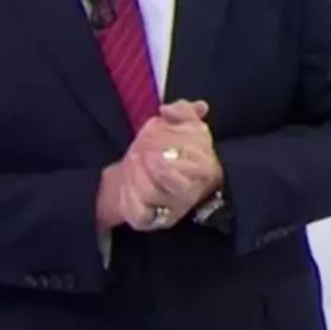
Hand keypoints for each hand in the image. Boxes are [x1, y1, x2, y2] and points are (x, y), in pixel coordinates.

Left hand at [95, 100, 211, 232]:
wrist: (140, 167)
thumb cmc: (166, 144)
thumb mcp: (180, 123)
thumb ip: (183, 110)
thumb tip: (168, 109)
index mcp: (203, 168)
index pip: (203, 165)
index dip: (181, 148)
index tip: (163, 131)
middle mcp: (189, 192)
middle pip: (180, 186)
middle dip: (160, 165)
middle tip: (145, 151)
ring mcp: (169, 208)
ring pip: (155, 197)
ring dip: (139, 174)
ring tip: (133, 159)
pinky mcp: (148, 220)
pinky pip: (140, 214)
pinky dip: (130, 196)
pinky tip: (127, 179)